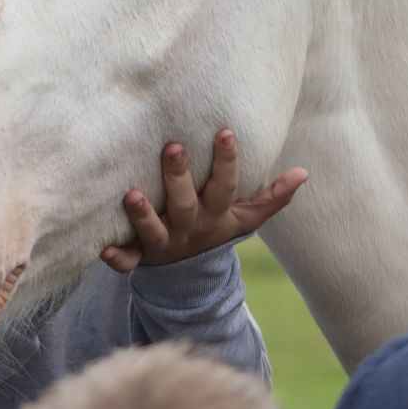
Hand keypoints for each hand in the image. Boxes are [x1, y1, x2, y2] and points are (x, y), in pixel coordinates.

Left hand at [101, 129, 307, 271]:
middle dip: (178, 177)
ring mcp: (163, 244)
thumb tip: (304, 172)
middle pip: (185, 204)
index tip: (224, 131)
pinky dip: (116, 258)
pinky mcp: (139, 258)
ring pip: (152, 231)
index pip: (225, 187)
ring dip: (142, 215)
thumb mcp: (244, 218)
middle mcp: (189, 229)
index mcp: (216, 216)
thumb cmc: (215, 227)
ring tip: (131, 194)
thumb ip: (273, 197)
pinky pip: (127, 262)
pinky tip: (103, 249)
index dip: (228, 162)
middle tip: (172, 146)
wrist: (188, 277)